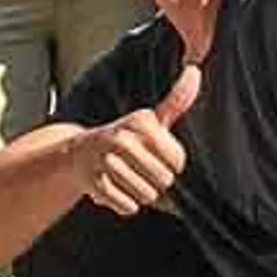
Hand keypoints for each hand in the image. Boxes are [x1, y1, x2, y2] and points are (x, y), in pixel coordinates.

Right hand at [81, 60, 204, 217]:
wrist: (81, 153)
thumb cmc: (127, 138)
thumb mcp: (151, 119)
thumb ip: (176, 100)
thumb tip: (195, 70)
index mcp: (141, 122)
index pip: (178, 160)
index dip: (173, 166)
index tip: (159, 158)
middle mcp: (122, 137)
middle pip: (164, 180)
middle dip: (158, 183)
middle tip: (142, 171)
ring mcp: (106, 160)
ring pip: (146, 195)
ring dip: (142, 195)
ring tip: (130, 180)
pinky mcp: (94, 181)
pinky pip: (127, 206)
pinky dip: (126, 204)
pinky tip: (117, 189)